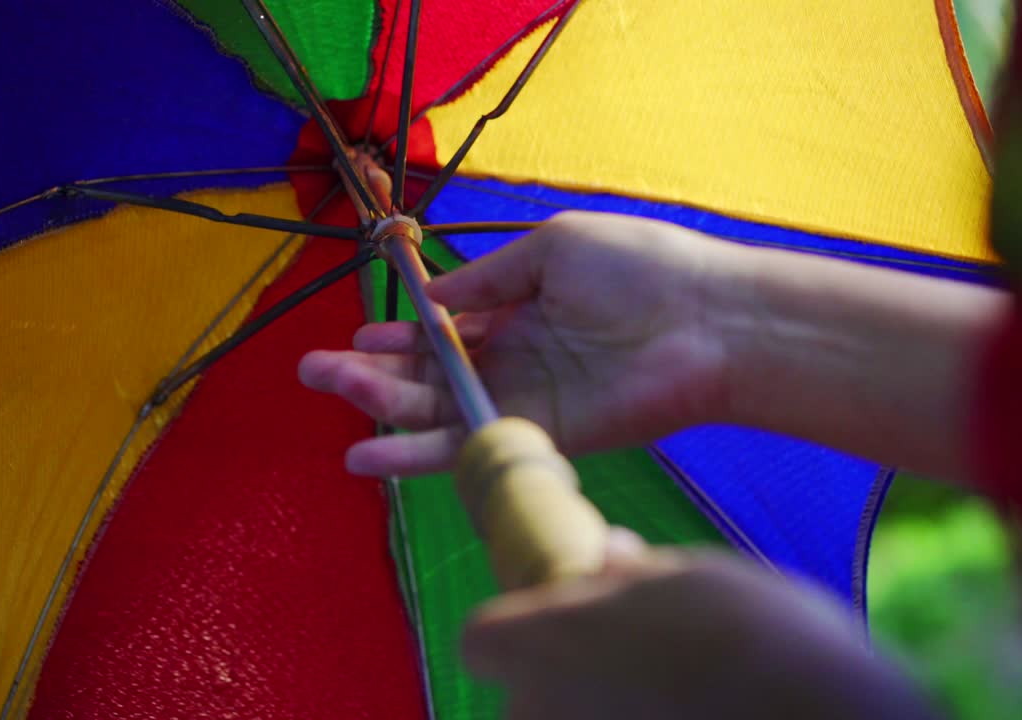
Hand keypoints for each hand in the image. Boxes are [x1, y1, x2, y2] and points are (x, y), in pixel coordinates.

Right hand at [299, 211, 735, 475]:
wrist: (707, 320)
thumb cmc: (640, 267)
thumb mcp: (551, 247)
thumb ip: (489, 280)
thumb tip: (432, 298)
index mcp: (519, 309)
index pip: (445, 329)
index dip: (401, 333)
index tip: (360, 331)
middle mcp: (514, 359)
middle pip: (428, 374)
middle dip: (371, 371)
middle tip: (314, 368)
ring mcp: (523, 400)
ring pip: (436, 411)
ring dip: (379, 407)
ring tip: (328, 395)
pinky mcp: (537, 437)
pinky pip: (467, 447)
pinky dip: (415, 453)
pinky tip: (367, 452)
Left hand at [463, 537, 936, 719]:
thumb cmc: (755, 638)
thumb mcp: (693, 580)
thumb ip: (633, 579)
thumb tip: (610, 556)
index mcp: (543, 639)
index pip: (482, 641)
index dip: (519, 632)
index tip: (568, 623)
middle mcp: (539, 712)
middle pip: (527, 702)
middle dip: (571, 688)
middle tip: (643, 671)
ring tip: (678, 705)